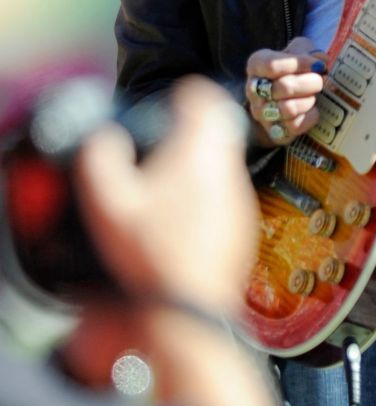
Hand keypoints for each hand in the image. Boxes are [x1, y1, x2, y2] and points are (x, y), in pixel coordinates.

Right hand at [73, 76, 254, 313]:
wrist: (186, 312)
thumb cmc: (149, 256)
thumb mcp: (107, 202)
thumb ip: (101, 157)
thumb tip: (106, 138)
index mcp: (199, 153)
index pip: (206, 98)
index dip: (187, 93)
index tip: (172, 102)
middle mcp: (229, 170)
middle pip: (218, 129)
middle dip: (192, 130)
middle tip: (165, 142)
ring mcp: (241, 200)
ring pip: (224, 164)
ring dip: (199, 166)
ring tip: (166, 187)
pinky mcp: (245, 228)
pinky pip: (226, 197)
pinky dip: (206, 197)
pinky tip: (180, 221)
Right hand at [245, 36, 326, 144]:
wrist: (284, 97)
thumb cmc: (292, 69)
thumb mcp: (298, 51)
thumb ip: (308, 51)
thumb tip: (321, 60)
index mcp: (257, 64)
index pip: (273, 65)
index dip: (300, 64)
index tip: (319, 64)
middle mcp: (253, 89)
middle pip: (284, 87)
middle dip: (310, 83)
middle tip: (320, 81)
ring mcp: (261, 113)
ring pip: (289, 108)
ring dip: (309, 101)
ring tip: (314, 96)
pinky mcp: (273, 131)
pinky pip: (295, 126)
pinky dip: (310, 117)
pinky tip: (312, 110)